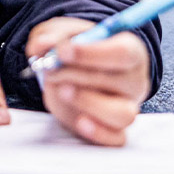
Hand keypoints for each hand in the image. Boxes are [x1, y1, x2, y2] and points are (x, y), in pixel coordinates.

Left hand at [26, 17, 149, 146]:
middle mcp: (134, 80)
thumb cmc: (75, 50)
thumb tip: (40, 45)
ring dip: (88, 103)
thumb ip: (52, 35)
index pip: (123, 52)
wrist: (71, 74)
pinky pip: (116, 139)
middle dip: (78, 74)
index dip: (92, 53)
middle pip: (119, 82)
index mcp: (130, 50)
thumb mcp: (62, 34)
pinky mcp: (116, 129)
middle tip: (51, 69)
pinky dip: (98, 133)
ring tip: (63, 90)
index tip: (63, 51)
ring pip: (122, 114)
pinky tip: (80, 121)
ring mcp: (128, 107)